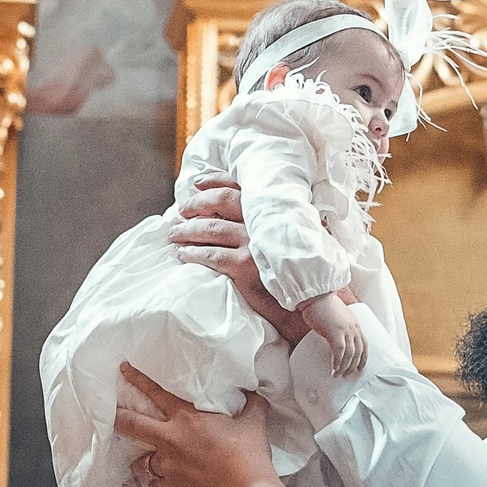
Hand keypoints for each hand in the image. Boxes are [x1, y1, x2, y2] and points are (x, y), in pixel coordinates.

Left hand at [113, 364, 285, 486]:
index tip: (123, 370)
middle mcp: (171, 439)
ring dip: (142, 457)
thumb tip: (255, 394)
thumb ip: (252, 405)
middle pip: (132, 425)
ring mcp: (169, 464)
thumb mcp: (254, 422)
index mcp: (187, 417)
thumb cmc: (249, 456)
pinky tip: (162, 480)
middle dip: (117, 417)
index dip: (137, 379)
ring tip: (144, 456)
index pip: (155, 392)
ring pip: (142, 460)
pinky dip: (157, 480)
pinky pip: (155, 482)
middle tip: (109, 413)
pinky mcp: (173, 486)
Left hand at [168, 181, 306, 345]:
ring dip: (188, 230)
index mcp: (276, 211)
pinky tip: (183, 255)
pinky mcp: (245, 267)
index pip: (242, 187)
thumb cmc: (300, 274)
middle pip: (222, 201)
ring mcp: (255, 243)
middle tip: (181, 211)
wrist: (311, 305)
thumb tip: (238, 216)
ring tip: (175, 234)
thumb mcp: (292, 239)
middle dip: (196, 204)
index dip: (215, 182)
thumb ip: (272, 225)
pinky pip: (211, 255)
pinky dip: (193, 253)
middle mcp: (266, 222)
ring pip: (212, 228)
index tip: (196, 184)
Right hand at [302, 294, 367, 375]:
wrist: (316, 295)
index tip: (360, 368)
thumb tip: (337, 340)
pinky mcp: (334, 331)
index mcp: (355, 324)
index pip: (365, 345)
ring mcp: (345, 330)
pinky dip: (338, 361)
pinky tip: (334, 368)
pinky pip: (339, 351)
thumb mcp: (338, 317)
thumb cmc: (323, 305)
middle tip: (347, 376)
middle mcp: (353, 328)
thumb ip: (341, 328)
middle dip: (353, 366)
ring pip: (350, 354)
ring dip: (345, 367)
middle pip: (358, 352)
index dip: (363, 358)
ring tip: (338, 375)